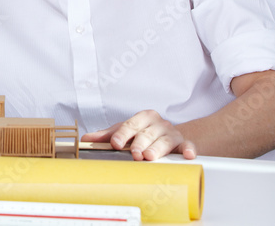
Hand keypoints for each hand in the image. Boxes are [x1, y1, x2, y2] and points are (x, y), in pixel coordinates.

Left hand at [82, 110, 196, 160]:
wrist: (169, 136)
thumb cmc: (143, 134)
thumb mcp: (125, 132)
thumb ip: (106, 136)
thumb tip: (86, 140)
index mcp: (142, 117)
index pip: (130, 125)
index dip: (122, 134)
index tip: (115, 143)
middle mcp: (158, 123)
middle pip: (146, 133)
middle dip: (139, 143)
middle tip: (134, 153)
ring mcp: (172, 133)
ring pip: (164, 141)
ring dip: (157, 149)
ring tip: (149, 157)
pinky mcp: (184, 144)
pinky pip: (188, 146)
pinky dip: (188, 150)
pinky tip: (188, 155)